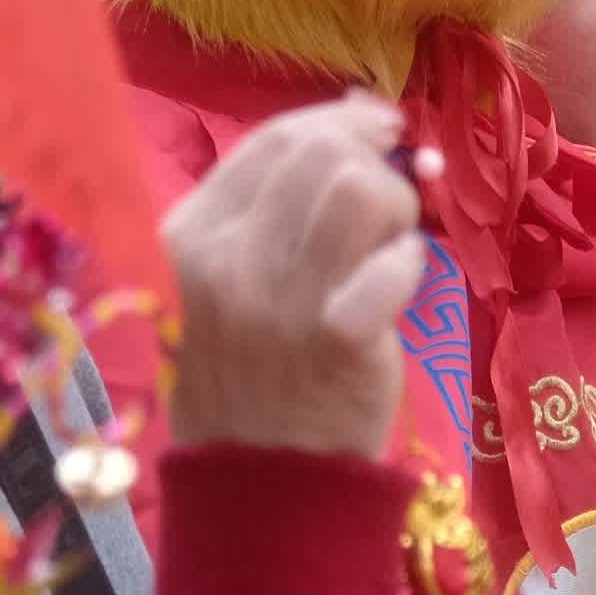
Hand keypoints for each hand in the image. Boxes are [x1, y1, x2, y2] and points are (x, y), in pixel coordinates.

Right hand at [164, 96, 433, 455]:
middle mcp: (224, 260)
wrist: (261, 482)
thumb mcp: (224, 278)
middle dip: (374, 159)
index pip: (271, 138)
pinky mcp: (339, 335)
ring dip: (396, 207)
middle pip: (322, 153)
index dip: (338, 119)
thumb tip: (357, 112)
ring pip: (363, 190)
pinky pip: (399, 258)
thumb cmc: (250, 371)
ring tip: (390, 246)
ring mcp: (279, 298)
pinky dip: (409, 266)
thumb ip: (273, 202)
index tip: (377, 126)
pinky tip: (394, 293)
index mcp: (186, 235)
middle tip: (394, 192)